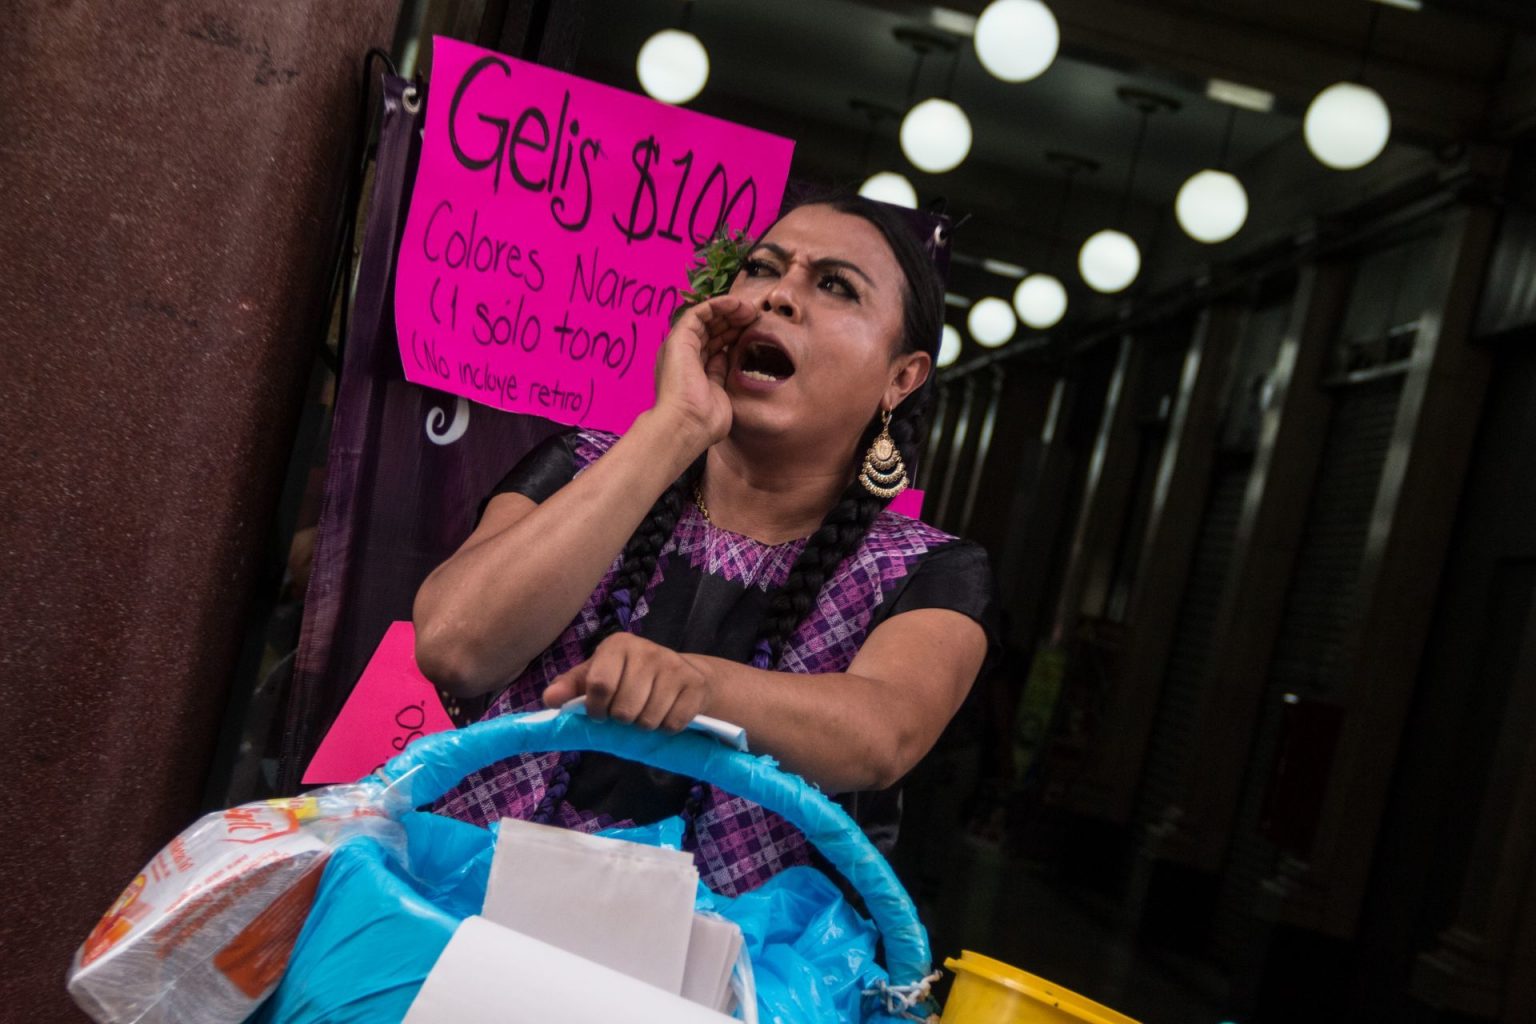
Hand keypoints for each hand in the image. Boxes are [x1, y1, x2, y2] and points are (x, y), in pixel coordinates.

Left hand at [543, 634, 712, 732]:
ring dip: (644, 725)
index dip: (596, 709)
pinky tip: (666, 712)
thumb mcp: (597, 676)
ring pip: (648, 720)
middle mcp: (647, 650)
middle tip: (626, 711)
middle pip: (624, 709)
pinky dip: (666, 727)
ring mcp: (674, 667)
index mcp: (618, 645)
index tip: (599, 713)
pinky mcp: (694, 685)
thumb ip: (570, 687)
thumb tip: (548, 700)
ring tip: (645, 712)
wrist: (684, 674)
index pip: (599, 685)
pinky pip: (672, 723)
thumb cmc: (630, 676)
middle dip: (622, 720)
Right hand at [652, 295, 757, 447]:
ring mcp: (680, 346)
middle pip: (710, 328)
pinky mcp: (679, 339)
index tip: (755, 330)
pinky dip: (717, 304)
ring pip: (705, 317)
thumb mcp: (719, 394)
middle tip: (756, 316)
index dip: (734, 333)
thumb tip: (723, 357)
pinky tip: (737, 304)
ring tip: (750, 309)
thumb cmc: (704, 422)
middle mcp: (682, 355)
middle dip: (734, 319)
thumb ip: (719, 375)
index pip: (713, 343)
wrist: (686, 427)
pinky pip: (699, 312)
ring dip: (729, 309)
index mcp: (690, 369)